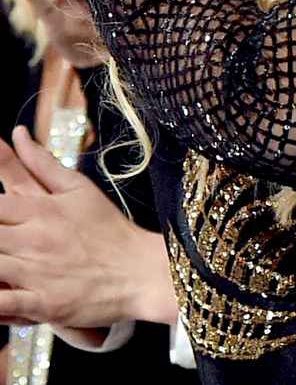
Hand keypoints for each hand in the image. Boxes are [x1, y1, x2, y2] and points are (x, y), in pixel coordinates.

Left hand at [0, 127, 176, 329]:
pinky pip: (1, 305)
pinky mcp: (41, 305)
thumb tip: (17, 133)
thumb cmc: (108, 228)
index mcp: (40, 209)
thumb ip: (42, 163)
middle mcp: (33, 239)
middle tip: (3, 235)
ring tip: (0, 257)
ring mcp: (35, 274)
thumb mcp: (78, 188)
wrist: (139, 270)